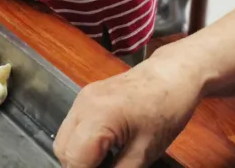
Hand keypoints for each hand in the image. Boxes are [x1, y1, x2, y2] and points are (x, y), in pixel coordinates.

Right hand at [53, 57, 202, 167]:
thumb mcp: (145, 152)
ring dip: (78, 155)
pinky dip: (82, 141)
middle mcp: (82, 105)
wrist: (172, 75)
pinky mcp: (86, 96)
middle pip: (63, 149)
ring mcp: (82, 98)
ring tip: (105, 162)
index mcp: (97, 117)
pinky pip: (73, 125)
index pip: (74, 158)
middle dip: (79, 166)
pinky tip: (104, 147)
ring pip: (64, 138)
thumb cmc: (165, 112)